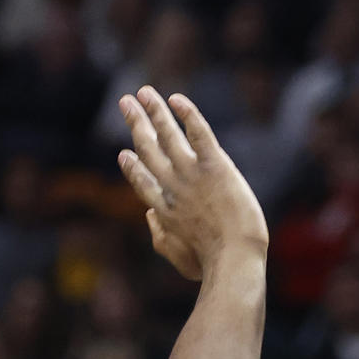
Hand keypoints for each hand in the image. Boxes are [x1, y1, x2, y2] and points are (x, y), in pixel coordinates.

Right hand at [117, 88, 268, 280]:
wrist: (234, 259)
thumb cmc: (211, 267)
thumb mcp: (179, 260)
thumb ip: (160, 238)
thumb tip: (149, 216)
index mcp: (165, 210)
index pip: (143, 182)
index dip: (132, 166)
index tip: (124, 153)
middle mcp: (173, 187)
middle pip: (148, 149)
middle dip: (136, 123)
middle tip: (126, 103)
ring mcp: (192, 175)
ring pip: (168, 135)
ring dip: (154, 111)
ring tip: (144, 92)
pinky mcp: (216, 166)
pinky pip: (199, 133)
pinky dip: (187, 114)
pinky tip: (176, 99)